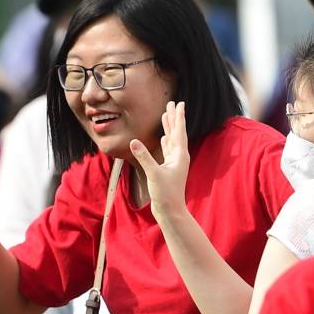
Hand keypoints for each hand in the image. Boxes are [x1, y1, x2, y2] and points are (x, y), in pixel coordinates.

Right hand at [130, 101, 190, 220]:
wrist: (170, 211)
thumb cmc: (165, 193)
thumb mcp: (153, 173)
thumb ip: (144, 156)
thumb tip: (133, 141)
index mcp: (179, 155)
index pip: (178, 131)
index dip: (178, 117)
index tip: (179, 103)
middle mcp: (179, 157)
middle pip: (176, 132)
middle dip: (173, 118)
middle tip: (173, 103)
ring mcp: (174, 163)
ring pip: (172, 140)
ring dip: (169, 127)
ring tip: (167, 116)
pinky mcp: (168, 169)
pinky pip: (168, 150)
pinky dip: (166, 141)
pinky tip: (164, 137)